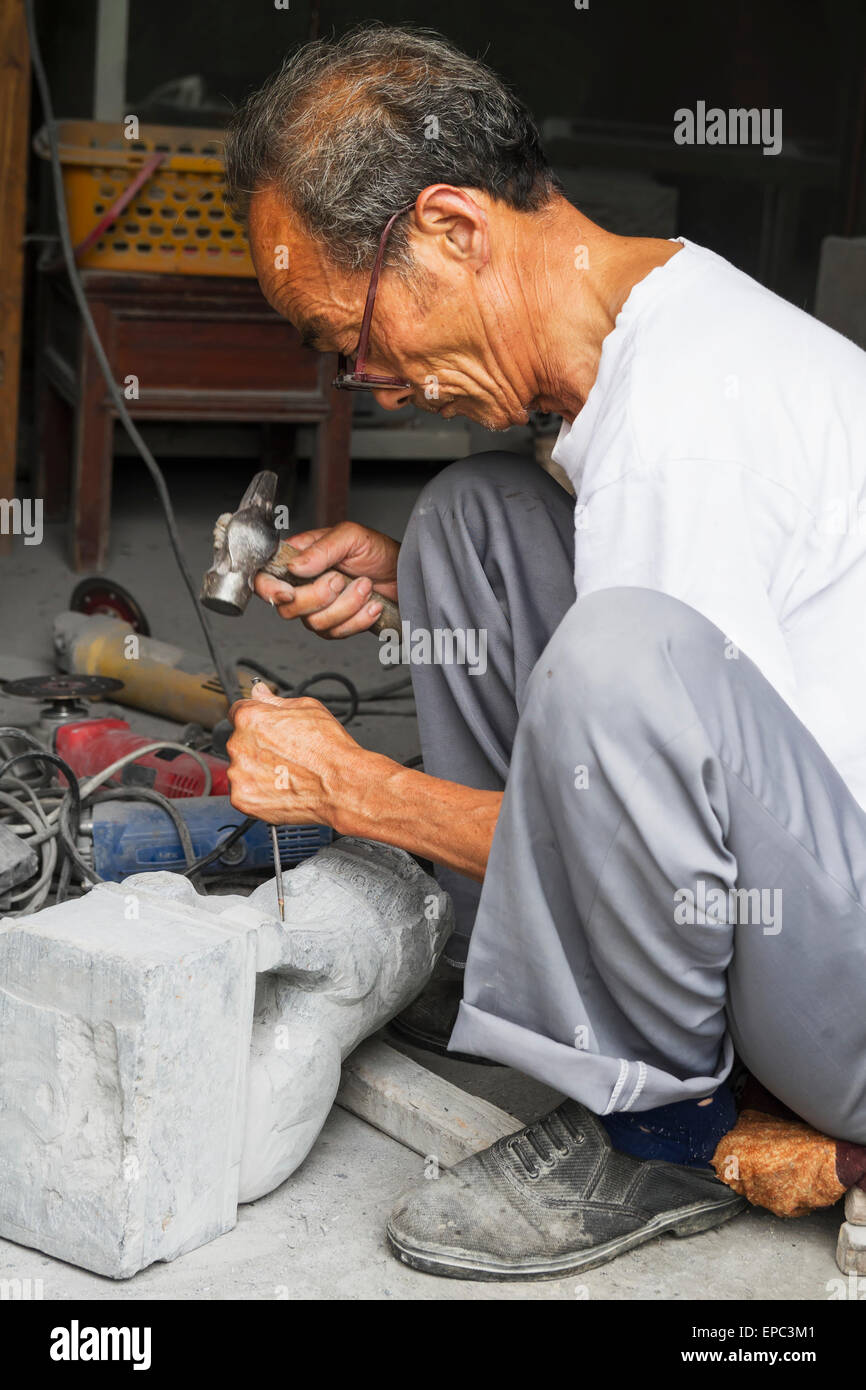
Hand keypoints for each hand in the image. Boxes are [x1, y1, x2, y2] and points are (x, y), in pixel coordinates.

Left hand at [225, 683, 365, 826]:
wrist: (340, 785)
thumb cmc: (328, 748)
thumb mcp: (307, 708)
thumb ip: (275, 700)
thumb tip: (259, 691)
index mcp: (250, 718)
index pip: (237, 712)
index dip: (255, 720)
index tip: (265, 730)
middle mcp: (239, 745)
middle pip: (239, 742)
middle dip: (257, 747)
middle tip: (284, 754)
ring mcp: (239, 774)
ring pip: (241, 769)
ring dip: (256, 771)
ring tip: (285, 773)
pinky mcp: (243, 799)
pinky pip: (244, 793)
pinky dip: (258, 793)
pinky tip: (280, 789)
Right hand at [255, 521, 399, 637]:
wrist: (402, 574)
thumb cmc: (376, 551)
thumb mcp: (351, 536)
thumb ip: (321, 549)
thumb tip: (295, 566)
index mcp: (298, 559)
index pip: (265, 578)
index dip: (269, 590)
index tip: (288, 592)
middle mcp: (302, 585)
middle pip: (288, 608)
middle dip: (319, 596)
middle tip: (341, 578)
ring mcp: (318, 608)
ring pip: (315, 623)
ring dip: (347, 606)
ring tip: (365, 586)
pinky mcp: (336, 625)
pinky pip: (336, 633)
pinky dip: (358, 619)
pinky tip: (371, 604)